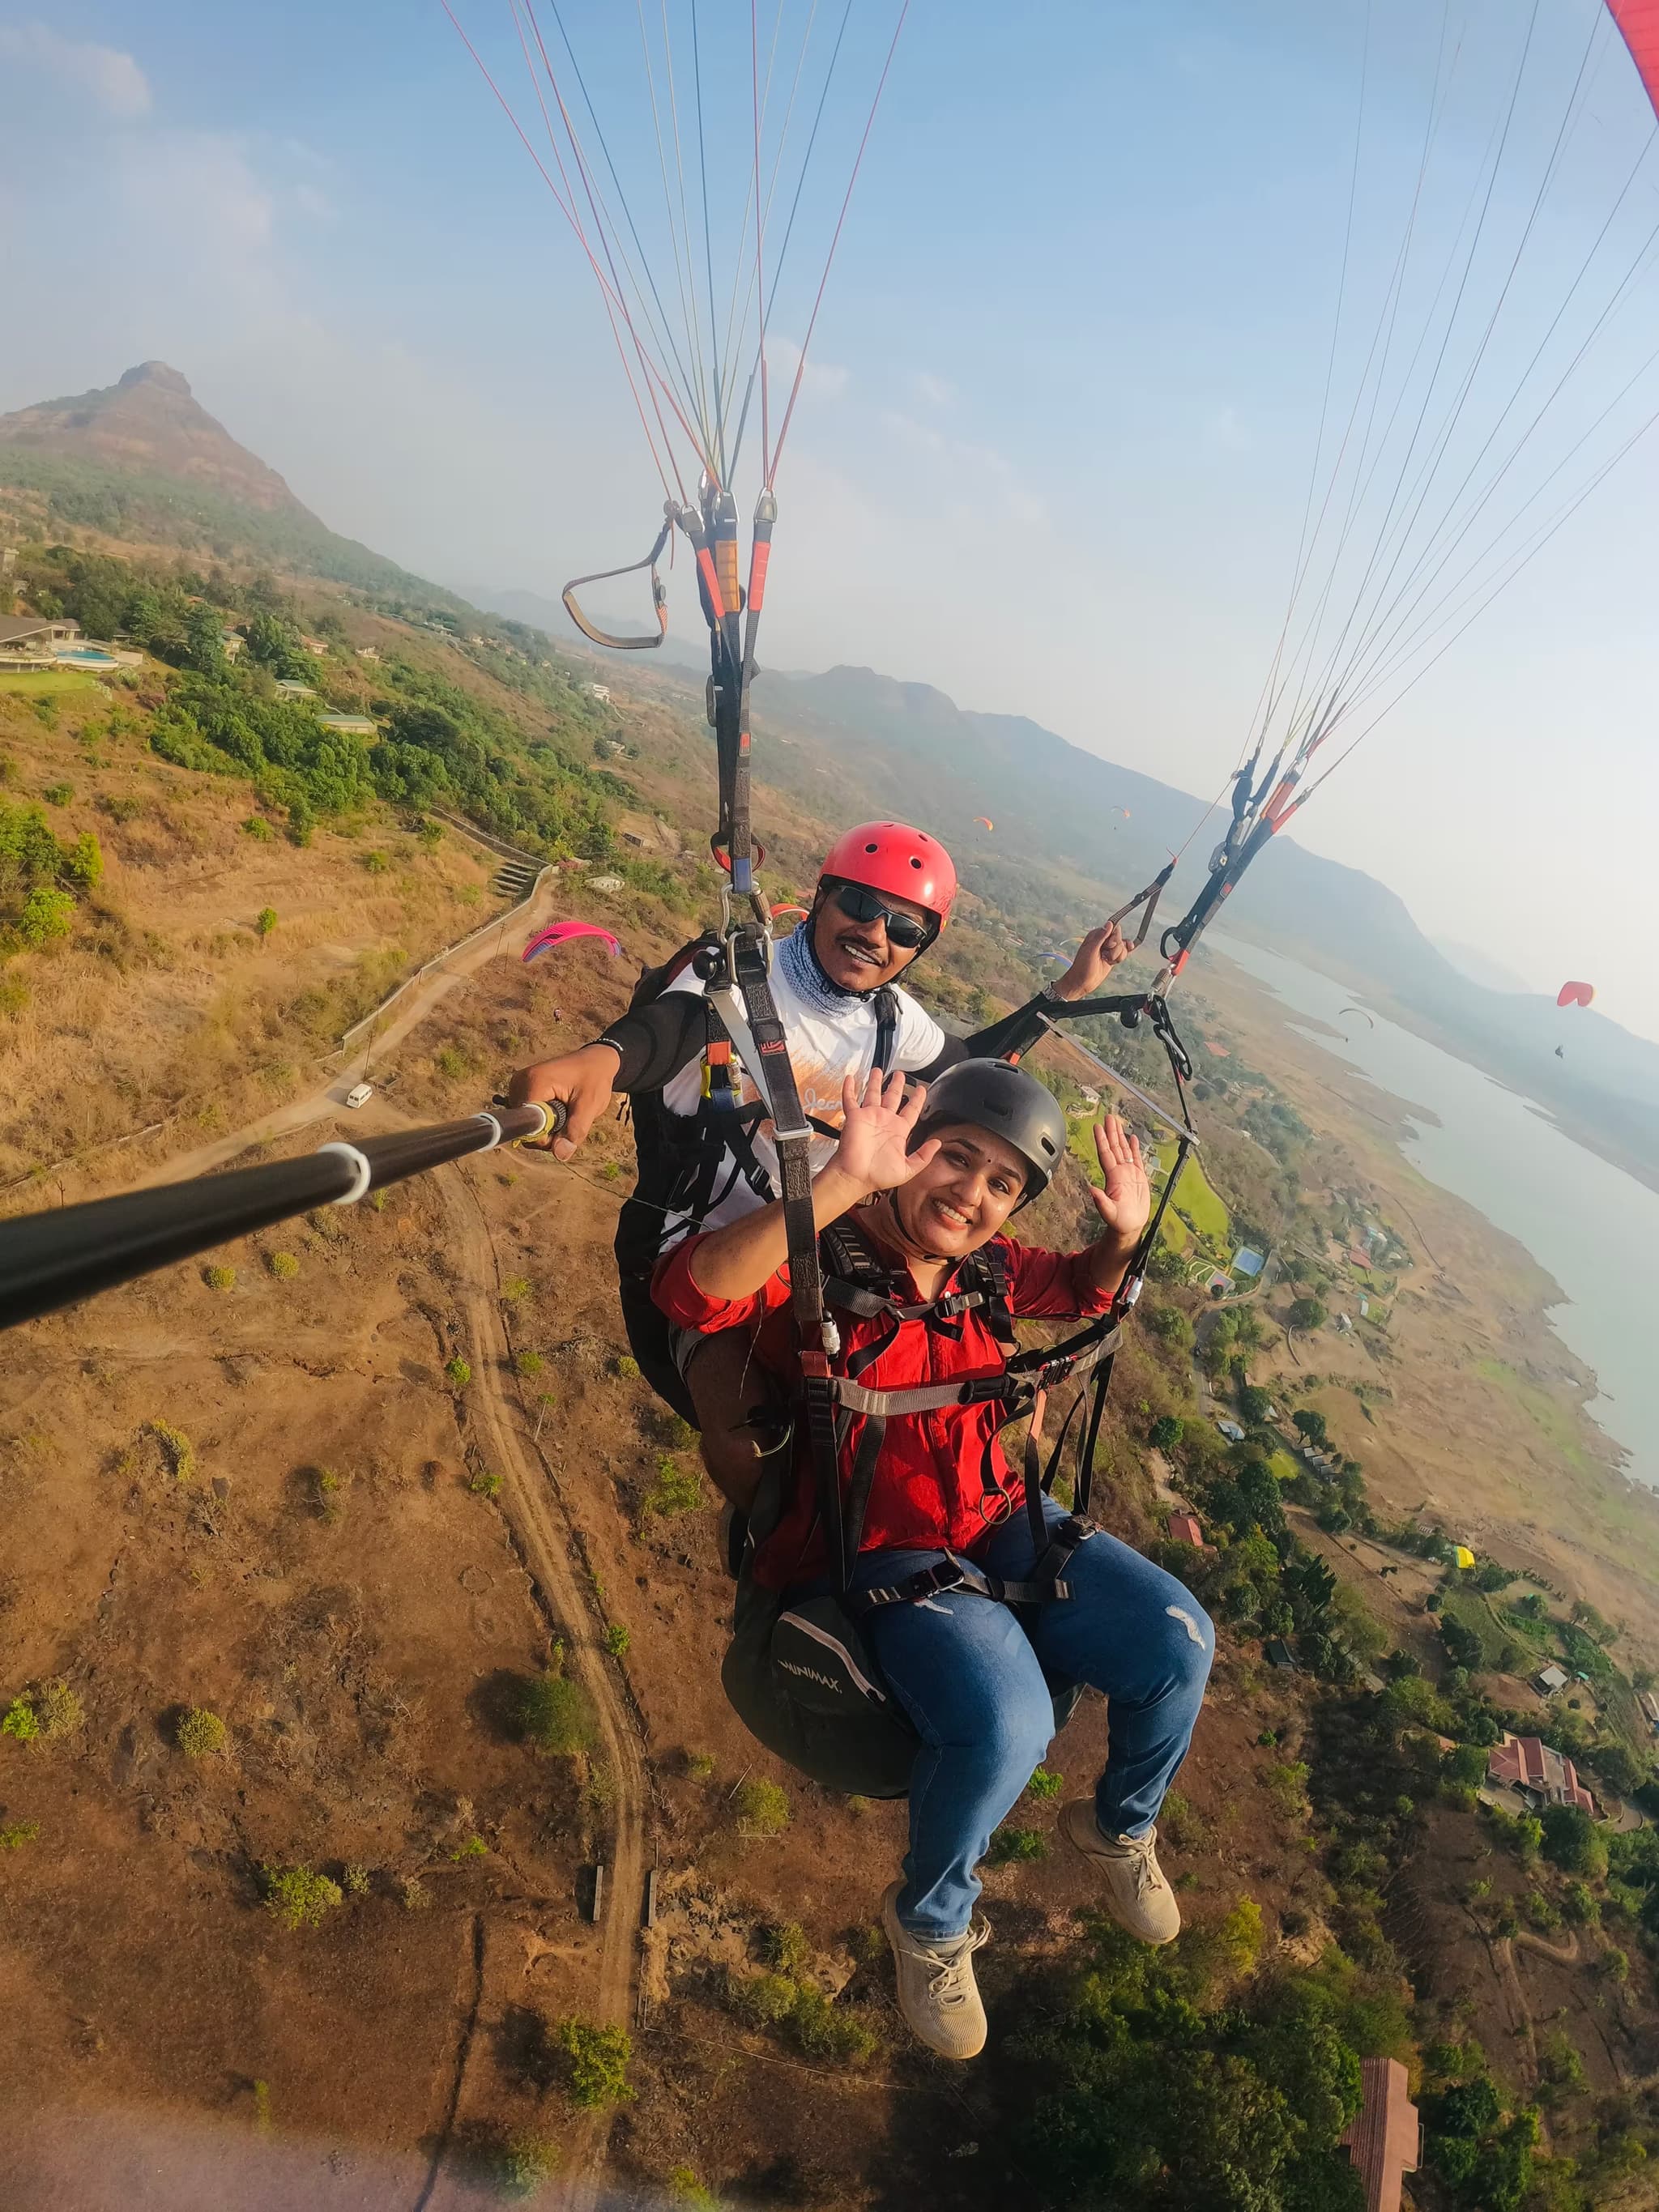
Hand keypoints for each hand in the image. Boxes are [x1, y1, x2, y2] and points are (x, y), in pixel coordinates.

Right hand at [506, 1043, 619, 1160]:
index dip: (546, 1136)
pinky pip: (528, 1119)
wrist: (594, 1061)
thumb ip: (576, 1129)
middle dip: (549, 1133)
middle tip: (570, 1116)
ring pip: (527, 1126)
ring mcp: (517, 1087)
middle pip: (526, 1128)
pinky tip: (556, 1109)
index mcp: (534, 1082)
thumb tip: (560, 1155)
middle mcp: (519, 1083)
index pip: (528, 1126)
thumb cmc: (594, 1078)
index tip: (565, 1126)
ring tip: (564, 1110)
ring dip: (547, 1128)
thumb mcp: (591, 1104)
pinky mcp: (521, 1092)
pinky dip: (544, 1121)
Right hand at [827, 1068, 939, 1195]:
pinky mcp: (855, 1117)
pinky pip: (850, 1100)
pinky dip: (849, 1089)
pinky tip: (850, 1078)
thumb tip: (938, 1143)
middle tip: (900, 1074)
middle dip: (897, 1084)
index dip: (917, 1099)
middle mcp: (885, 1121)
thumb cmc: (879, 1176)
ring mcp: (869, 1117)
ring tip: (878, 1070)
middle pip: (893, 1097)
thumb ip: (924, 1156)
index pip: (911, 1110)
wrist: (856, 1177)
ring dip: (876, 1082)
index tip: (922, 1089)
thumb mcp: (909, 1168)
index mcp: (898, 1130)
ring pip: (873, 1094)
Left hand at [1052, 919, 1129, 1000]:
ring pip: (1122, 947)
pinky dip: (1123, 955)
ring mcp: (1107, 950)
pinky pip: (1123, 953)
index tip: (1108, 946)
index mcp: (1095, 936)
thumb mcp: (1091, 950)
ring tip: (1107, 960)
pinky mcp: (1111, 958)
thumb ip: (1101, 936)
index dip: (1114, 938)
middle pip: (1119, 939)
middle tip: (1105, 955)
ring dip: (1118, 955)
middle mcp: (1102, 941)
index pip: (1113, 929)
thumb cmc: (1082, 967)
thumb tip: (1109, 923)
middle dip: (1116, 949)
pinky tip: (1124, 954)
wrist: (1082, 982)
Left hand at [1087, 1115, 1150, 1247]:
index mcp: (1113, 1178)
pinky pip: (1137, 1159)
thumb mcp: (1109, 1212)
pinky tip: (1132, 1138)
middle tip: (1109, 1116)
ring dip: (1120, 1136)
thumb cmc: (1118, 1221)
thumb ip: (1101, 1201)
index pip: (1106, 1154)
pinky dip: (1135, 1148)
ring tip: (1118, 1122)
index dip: (1102, 1140)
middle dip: (1111, 1132)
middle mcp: (1119, 1172)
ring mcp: (1129, 1173)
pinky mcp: (1139, 1177)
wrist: (1130, 1226)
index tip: (1097, 1127)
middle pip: (1114, 1147)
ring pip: (1124, 1150)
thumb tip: (1090, 1189)